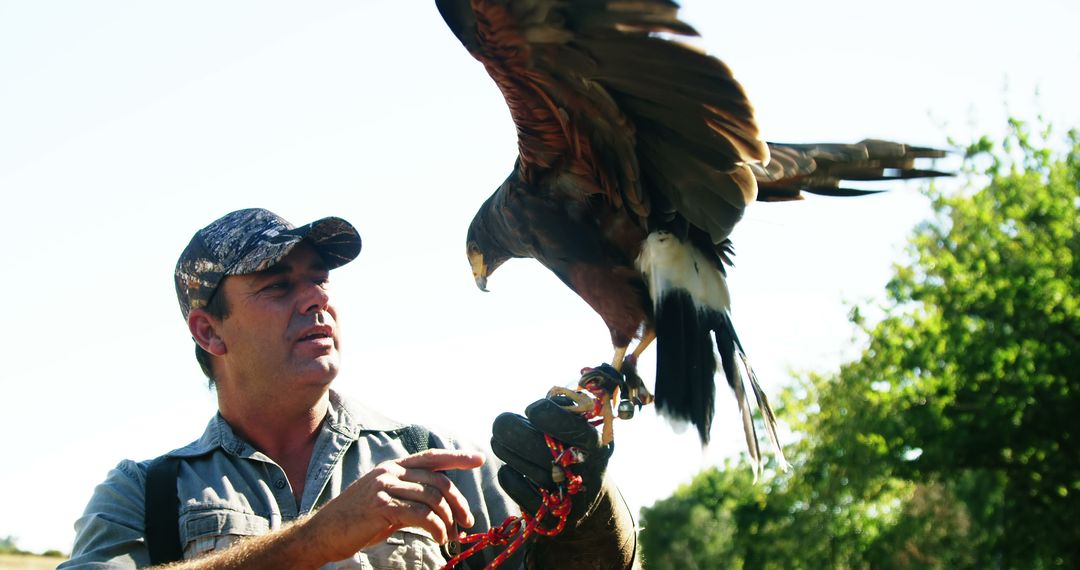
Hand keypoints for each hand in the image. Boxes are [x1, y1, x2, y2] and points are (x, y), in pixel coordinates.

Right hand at [306, 449, 482, 561]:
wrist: (323, 533)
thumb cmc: (356, 520)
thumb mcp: (385, 501)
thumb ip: (409, 496)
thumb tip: (440, 506)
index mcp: (392, 467)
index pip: (431, 457)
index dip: (456, 457)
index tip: (478, 459)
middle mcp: (390, 472)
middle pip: (438, 481)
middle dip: (458, 502)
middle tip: (466, 521)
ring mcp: (385, 487)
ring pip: (432, 498)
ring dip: (447, 520)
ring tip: (449, 536)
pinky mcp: (382, 506)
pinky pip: (421, 514)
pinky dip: (435, 528)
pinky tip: (437, 538)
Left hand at [491, 397, 611, 526]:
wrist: (587, 497)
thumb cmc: (576, 449)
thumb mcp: (581, 427)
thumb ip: (563, 410)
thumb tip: (538, 409)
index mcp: (597, 444)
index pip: (569, 426)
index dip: (545, 413)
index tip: (531, 410)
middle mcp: (585, 472)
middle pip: (535, 446)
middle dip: (510, 428)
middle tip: (500, 423)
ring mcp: (567, 497)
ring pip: (521, 465)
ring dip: (504, 449)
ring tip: (500, 441)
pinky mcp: (548, 517)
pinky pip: (513, 485)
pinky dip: (507, 473)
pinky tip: (512, 467)